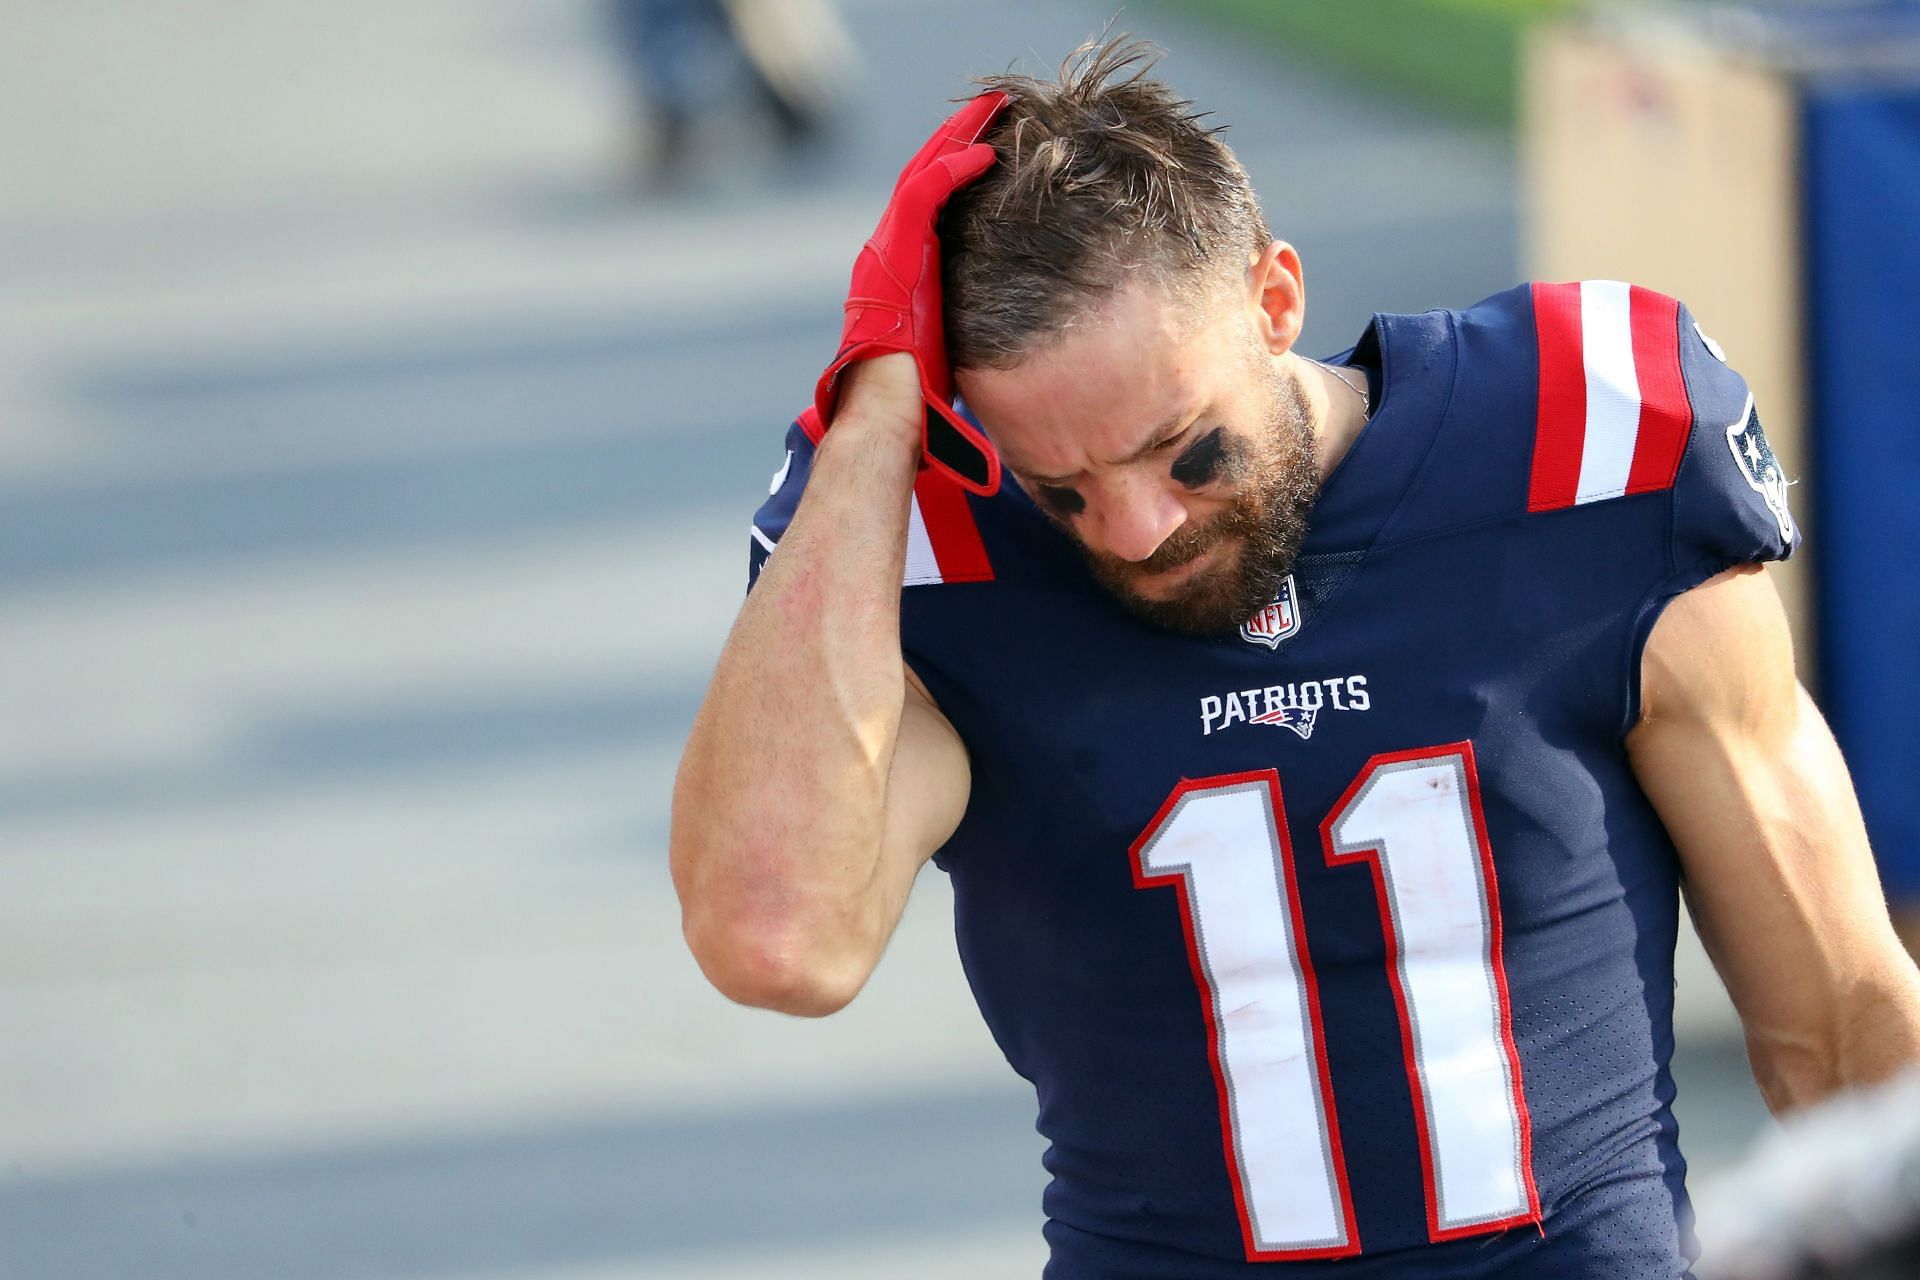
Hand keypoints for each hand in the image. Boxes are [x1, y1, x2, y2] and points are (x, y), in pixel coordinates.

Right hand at [814, 92, 1008, 494]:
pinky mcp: (895, 253)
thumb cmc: (915, 401)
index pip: (927, 206)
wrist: (887, 414)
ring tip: (992, 111)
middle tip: (992, 108)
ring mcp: (887, 250)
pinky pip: (925, 196)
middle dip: (957, 138)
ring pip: (923, 174)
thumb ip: (959, 331)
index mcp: (899, 273)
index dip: (954, 170)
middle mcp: (887, 253)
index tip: (988, 146)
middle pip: (923, 178)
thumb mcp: (943, 352)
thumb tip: (997, 343)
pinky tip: (985, 154)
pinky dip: (953, 170)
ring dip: (958, 139)